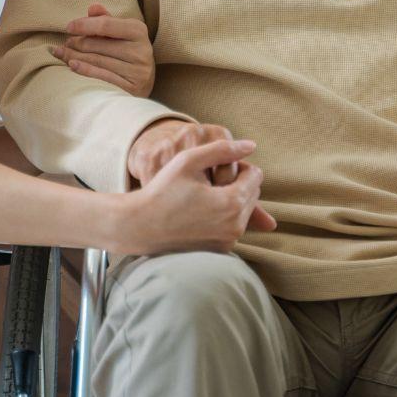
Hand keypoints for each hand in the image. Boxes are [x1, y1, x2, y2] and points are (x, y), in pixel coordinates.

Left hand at [50, 4, 153, 96]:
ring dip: (75, 56)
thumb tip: (92, 8)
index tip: (68, 27)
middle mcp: (141, 50)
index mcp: (138, 30)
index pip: (106, 25)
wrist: (144, 80)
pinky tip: (72, 65)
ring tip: (61, 53)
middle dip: (77, 43)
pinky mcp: (133, 87)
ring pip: (98, 61)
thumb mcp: (120, 32)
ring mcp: (138, 70)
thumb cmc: (127, 50)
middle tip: (65, 43)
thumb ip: (106, 19)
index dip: (85, 25)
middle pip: (99, 44)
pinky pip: (102, 76)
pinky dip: (84, 70)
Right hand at [115, 138, 270, 254]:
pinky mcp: (219, 250)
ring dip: (232, 199)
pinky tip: (201, 210)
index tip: (215, 167)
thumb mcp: (189, 161)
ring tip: (204, 194)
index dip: (238, 165)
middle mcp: (235, 227)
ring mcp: (228, 241)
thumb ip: (223, 150)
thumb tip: (252, 145)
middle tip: (209, 179)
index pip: (255, 175)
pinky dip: (225, 216)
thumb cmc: (162, 190)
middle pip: (253, 194)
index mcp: (231, 203)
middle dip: (238, 182)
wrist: (140, 226)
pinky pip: (233, 226)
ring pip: (244, 210)